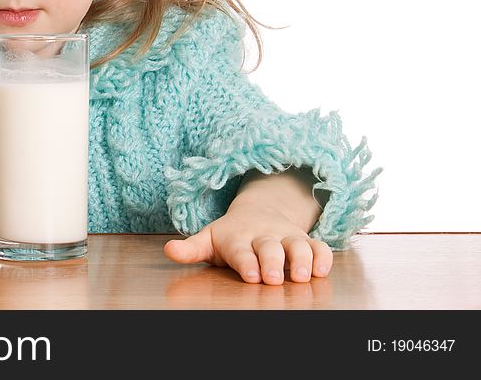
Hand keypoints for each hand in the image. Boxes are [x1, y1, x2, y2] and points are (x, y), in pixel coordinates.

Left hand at [162, 202, 331, 284]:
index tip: (251, 275)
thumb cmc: (229, 236)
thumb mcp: (208, 240)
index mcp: (237, 238)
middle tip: (273, 279)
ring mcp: (285, 237)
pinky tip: (322, 271)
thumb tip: (168, 251)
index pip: (241, 250)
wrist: (257, 213)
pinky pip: (318, 246)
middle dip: (272, 262)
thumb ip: (190, 249)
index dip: (246, 262)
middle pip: (270, 248)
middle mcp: (263, 236)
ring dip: (301, 260)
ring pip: (297, 245)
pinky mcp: (304, 240)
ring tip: (301, 277)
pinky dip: (322, 257)